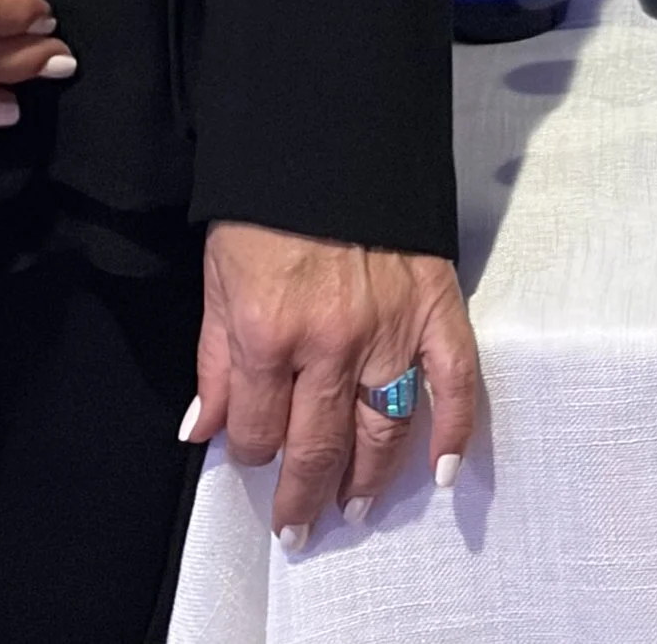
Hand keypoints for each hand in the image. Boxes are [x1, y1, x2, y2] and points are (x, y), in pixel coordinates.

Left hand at [189, 221, 479, 545]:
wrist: (327, 130)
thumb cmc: (266, 202)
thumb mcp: (219, 275)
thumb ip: (213, 359)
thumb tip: (203, 431)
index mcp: (266, 333)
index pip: (256, 431)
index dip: (249, 452)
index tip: (252, 455)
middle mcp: (328, 344)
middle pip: (316, 447)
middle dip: (303, 496)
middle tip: (300, 526)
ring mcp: (388, 328)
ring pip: (381, 431)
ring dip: (368, 480)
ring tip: (355, 506)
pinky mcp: (434, 305)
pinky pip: (453, 383)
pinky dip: (453, 432)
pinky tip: (443, 472)